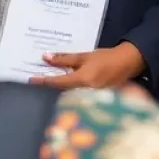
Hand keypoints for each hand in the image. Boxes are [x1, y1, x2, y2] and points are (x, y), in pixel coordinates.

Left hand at [30, 42, 146, 89]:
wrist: (127, 63)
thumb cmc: (106, 57)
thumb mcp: (85, 56)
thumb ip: (65, 59)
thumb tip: (46, 57)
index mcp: (82, 80)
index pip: (57, 82)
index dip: (43, 81)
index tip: (30, 80)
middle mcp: (85, 93)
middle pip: (61, 92)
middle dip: (50, 86)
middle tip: (36, 82)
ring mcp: (91, 99)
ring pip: (69, 96)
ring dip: (59, 90)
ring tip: (48, 84)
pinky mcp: (95, 102)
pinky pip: (77, 98)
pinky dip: (70, 92)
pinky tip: (65, 87)